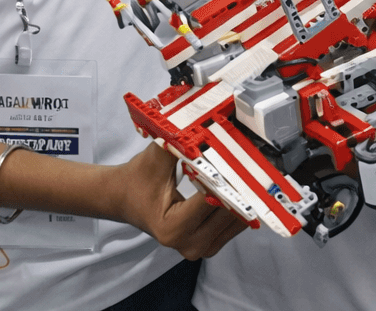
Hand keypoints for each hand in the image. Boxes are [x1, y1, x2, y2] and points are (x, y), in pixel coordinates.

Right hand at [114, 142, 248, 258]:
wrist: (123, 197)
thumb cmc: (138, 177)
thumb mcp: (156, 157)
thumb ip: (182, 144)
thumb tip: (208, 127)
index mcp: (173, 228)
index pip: (212, 199)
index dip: (227, 177)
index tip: (241, 155)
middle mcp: (188, 244)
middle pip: (229, 212)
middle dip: (240, 185)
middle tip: (252, 157)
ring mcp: (200, 248)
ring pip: (237, 220)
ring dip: (244, 195)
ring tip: (250, 168)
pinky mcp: (209, 245)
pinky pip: (234, 225)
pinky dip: (239, 204)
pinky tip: (242, 184)